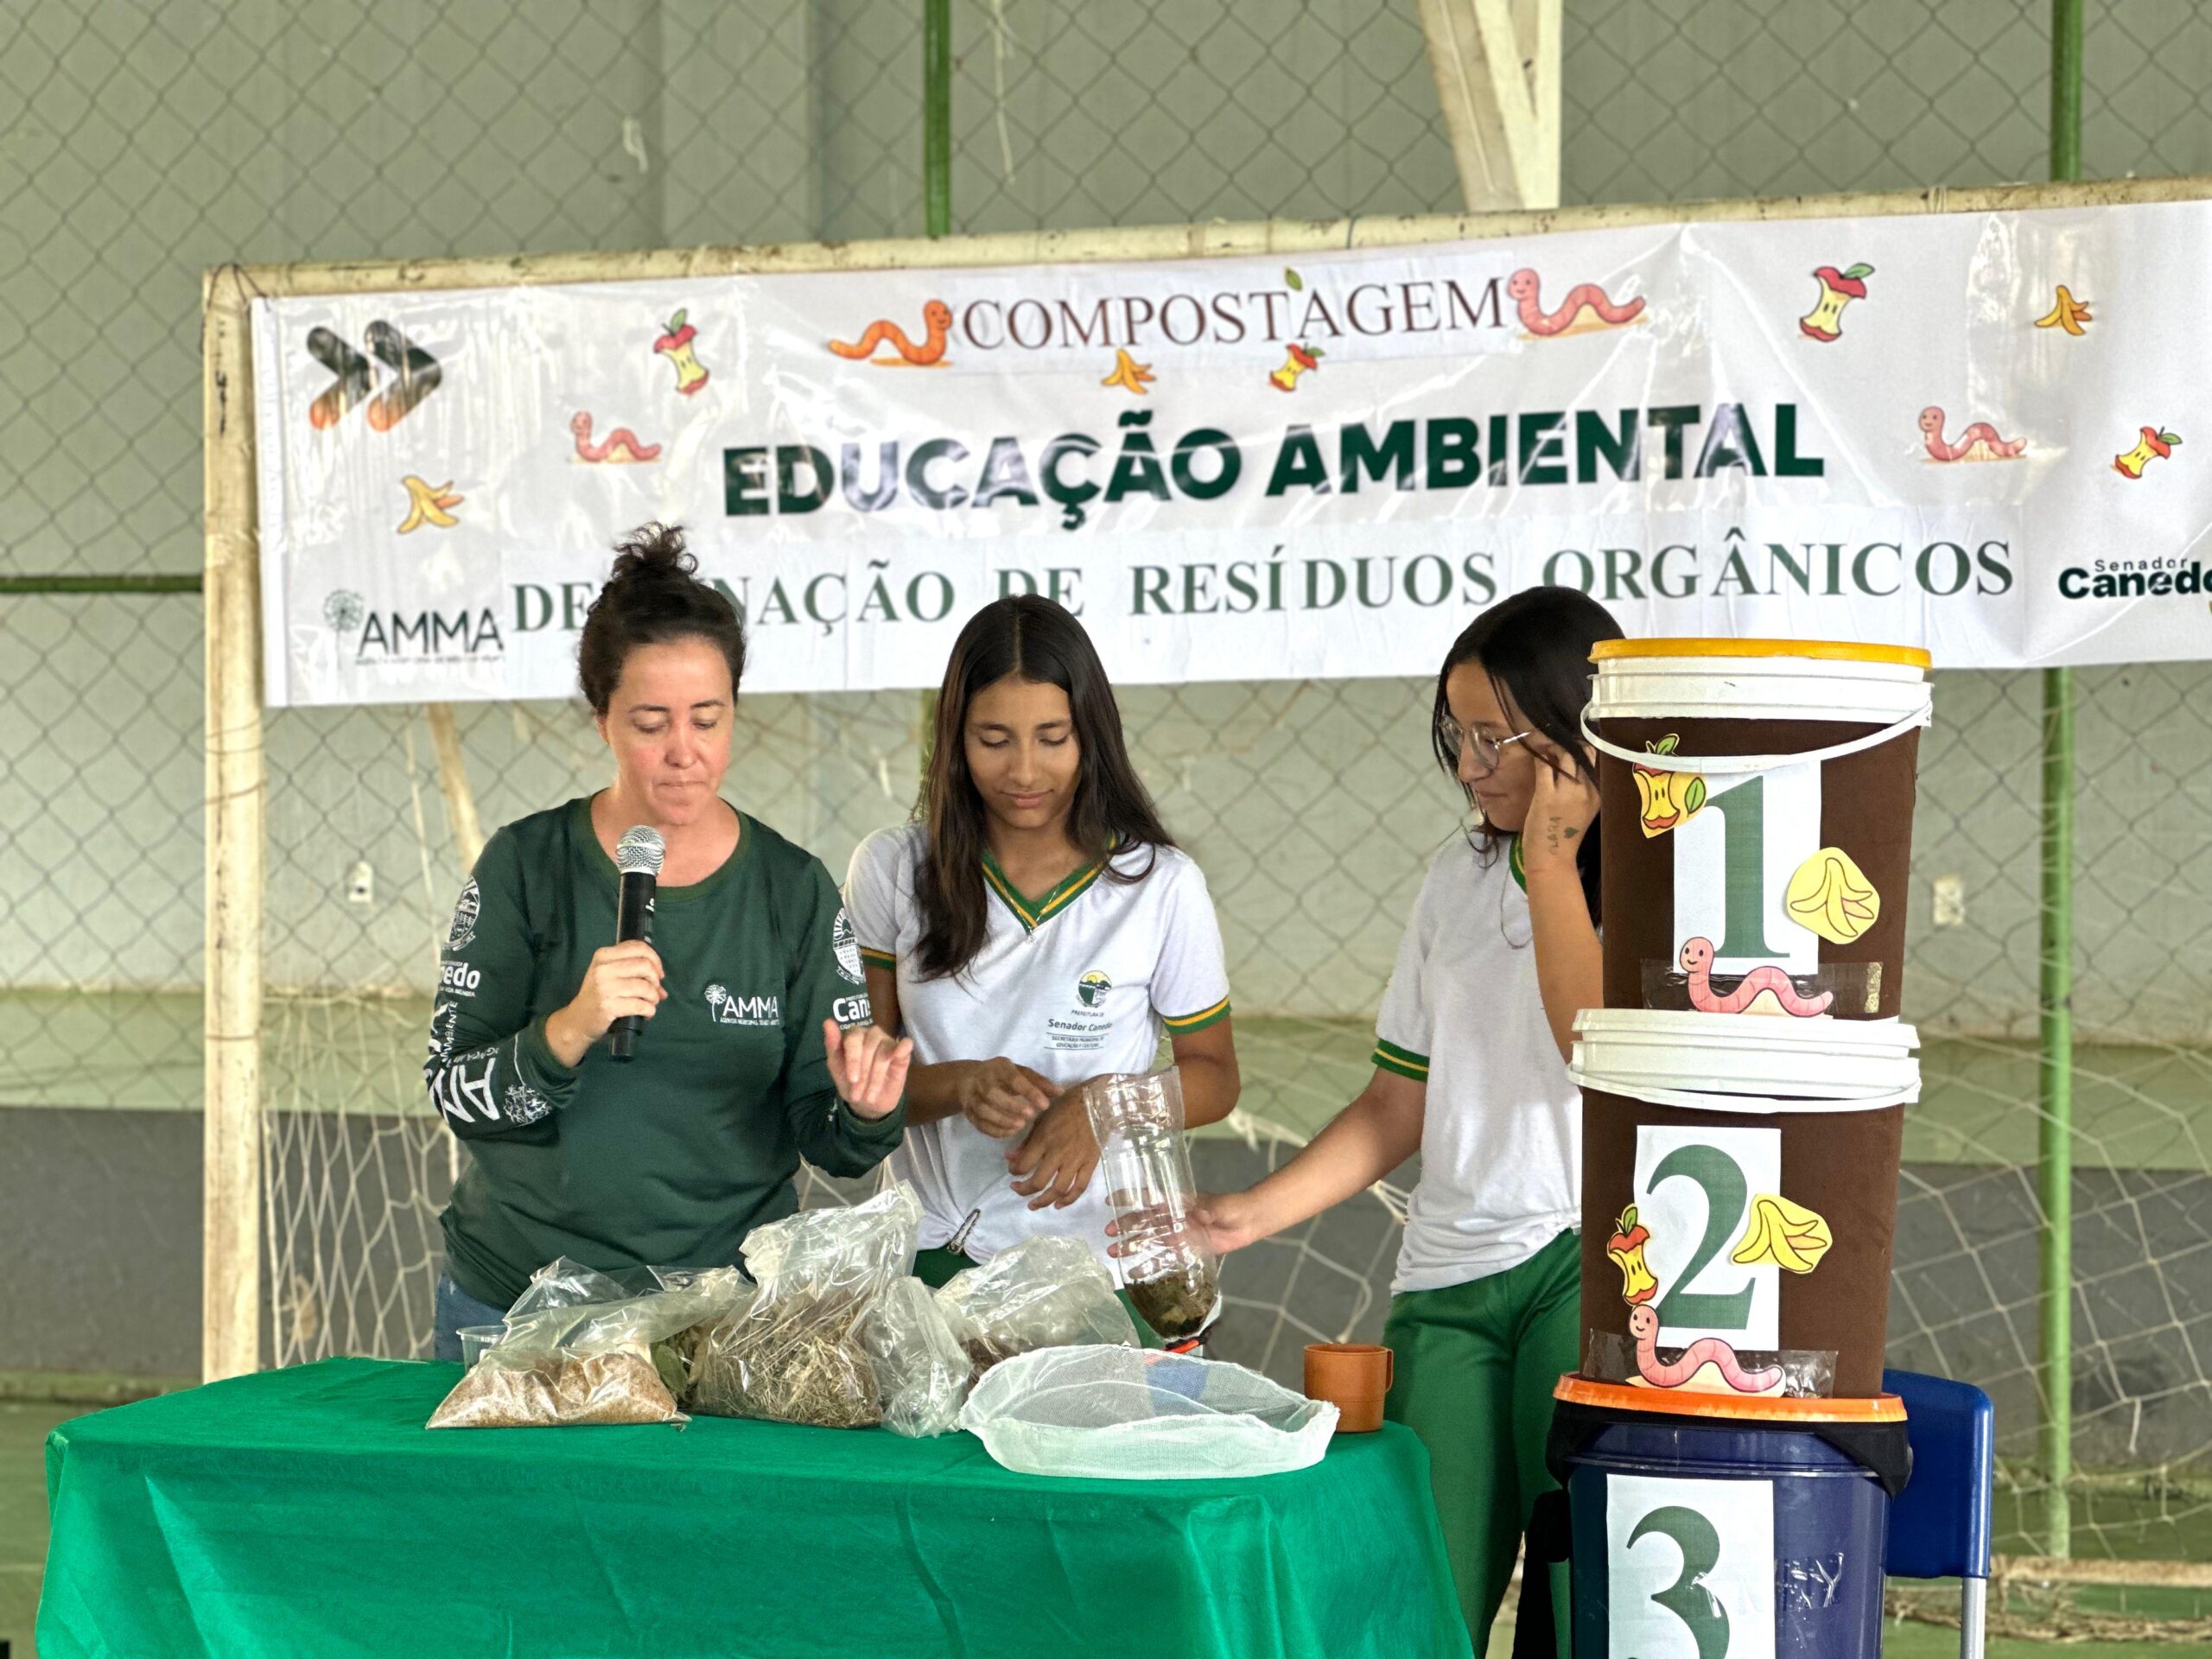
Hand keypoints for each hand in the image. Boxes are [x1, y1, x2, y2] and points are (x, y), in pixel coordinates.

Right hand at [549, 940, 666, 1061]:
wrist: (578, 1019)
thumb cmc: (597, 995)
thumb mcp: (608, 974)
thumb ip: (633, 970)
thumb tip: (661, 980)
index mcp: (604, 955)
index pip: (638, 947)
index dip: (655, 959)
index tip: (658, 973)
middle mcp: (603, 968)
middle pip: (644, 966)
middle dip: (655, 980)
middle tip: (655, 991)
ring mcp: (604, 987)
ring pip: (644, 986)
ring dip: (654, 997)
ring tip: (651, 1003)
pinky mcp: (608, 1006)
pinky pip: (640, 1005)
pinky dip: (649, 1010)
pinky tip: (646, 1013)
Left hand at [824, 1020, 912, 1120]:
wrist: (868, 1103)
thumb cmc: (850, 1082)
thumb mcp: (836, 1067)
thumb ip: (832, 1044)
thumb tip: (827, 1022)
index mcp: (854, 1035)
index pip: (853, 1039)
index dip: (853, 1060)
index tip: (852, 1079)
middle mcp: (872, 1034)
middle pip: (869, 1047)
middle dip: (864, 1073)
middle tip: (859, 1094)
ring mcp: (888, 1041)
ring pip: (885, 1052)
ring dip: (877, 1077)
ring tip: (871, 1095)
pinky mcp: (903, 1052)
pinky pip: (905, 1044)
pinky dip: (902, 1048)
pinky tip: (898, 1055)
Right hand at [959, 1058, 1056, 1139]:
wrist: (967, 1079)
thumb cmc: (1001, 1075)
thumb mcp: (1020, 1073)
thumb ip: (1039, 1082)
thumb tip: (1061, 1092)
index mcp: (999, 1067)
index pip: (1014, 1078)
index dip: (1029, 1091)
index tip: (1045, 1105)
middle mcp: (982, 1080)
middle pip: (992, 1093)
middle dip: (1012, 1106)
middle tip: (1030, 1116)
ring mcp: (972, 1097)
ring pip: (983, 1110)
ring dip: (1002, 1120)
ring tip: (1021, 1126)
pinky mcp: (968, 1112)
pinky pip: (979, 1124)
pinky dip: (995, 1130)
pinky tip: (1010, 1132)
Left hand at [1006, 1090, 1099, 1209]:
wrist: (1098, 1101)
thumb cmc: (1067, 1105)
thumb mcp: (1042, 1117)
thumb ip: (1026, 1140)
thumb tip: (1010, 1157)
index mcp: (1044, 1140)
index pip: (1023, 1165)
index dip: (1014, 1171)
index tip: (1012, 1171)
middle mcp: (1058, 1153)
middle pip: (1038, 1182)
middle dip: (1024, 1190)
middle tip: (1017, 1189)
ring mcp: (1075, 1161)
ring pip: (1058, 1189)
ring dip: (1043, 1201)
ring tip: (1034, 1205)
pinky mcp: (1090, 1164)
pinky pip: (1079, 1187)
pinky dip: (1069, 1199)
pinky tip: (1059, 1204)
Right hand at [1105, 1189, 1267, 1256]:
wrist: (1249, 1221)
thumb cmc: (1234, 1207)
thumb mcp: (1222, 1207)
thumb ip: (1211, 1210)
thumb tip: (1200, 1213)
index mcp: (1180, 1202)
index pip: (1151, 1197)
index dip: (1130, 1197)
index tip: (1111, 1201)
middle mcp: (1175, 1217)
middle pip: (1145, 1221)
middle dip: (1125, 1226)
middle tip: (1107, 1235)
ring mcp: (1179, 1233)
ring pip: (1150, 1240)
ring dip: (1132, 1246)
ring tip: (1114, 1253)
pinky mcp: (1186, 1249)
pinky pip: (1165, 1258)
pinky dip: (1150, 1265)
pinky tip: (1135, 1272)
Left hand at [1520, 739, 1600, 878]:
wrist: (1552, 858)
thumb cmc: (1566, 833)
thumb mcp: (1586, 808)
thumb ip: (1585, 786)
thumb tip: (1576, 758)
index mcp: (1600, 793)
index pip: (1598, 759)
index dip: (1585, 746)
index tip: (1574, 741)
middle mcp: (1587, 790)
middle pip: (1582, 753)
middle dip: (1569, 743)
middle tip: (1557, 740)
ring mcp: (1567, 792)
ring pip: (1564, 756)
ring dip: (1554, 747)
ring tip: (1546, 746)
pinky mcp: (1546, 795)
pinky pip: (1544, 766)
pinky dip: (1540, 757)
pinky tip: (1536, 755)